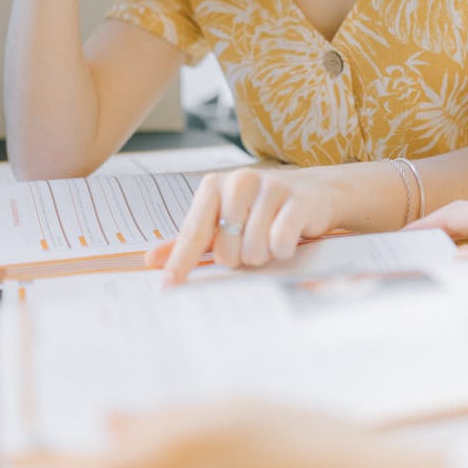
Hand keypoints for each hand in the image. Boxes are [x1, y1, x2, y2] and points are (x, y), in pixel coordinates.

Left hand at [147, 166, 342, 281]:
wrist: (315, 192)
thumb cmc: (262, 209)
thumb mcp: (223, 220)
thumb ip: (189, 239)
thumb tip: (152, 260)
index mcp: (214, 186)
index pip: (193, 232)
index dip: (182, 262)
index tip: (169, 287)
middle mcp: (239, 180)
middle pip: (226, 250)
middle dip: (240, 258)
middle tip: (252, 243)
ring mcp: (270, 187)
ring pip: (253, 250)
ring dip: (263, 255)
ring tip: (271, 238)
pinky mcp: (298, 199)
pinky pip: (280, 242)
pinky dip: (283, 250)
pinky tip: (289, 239)